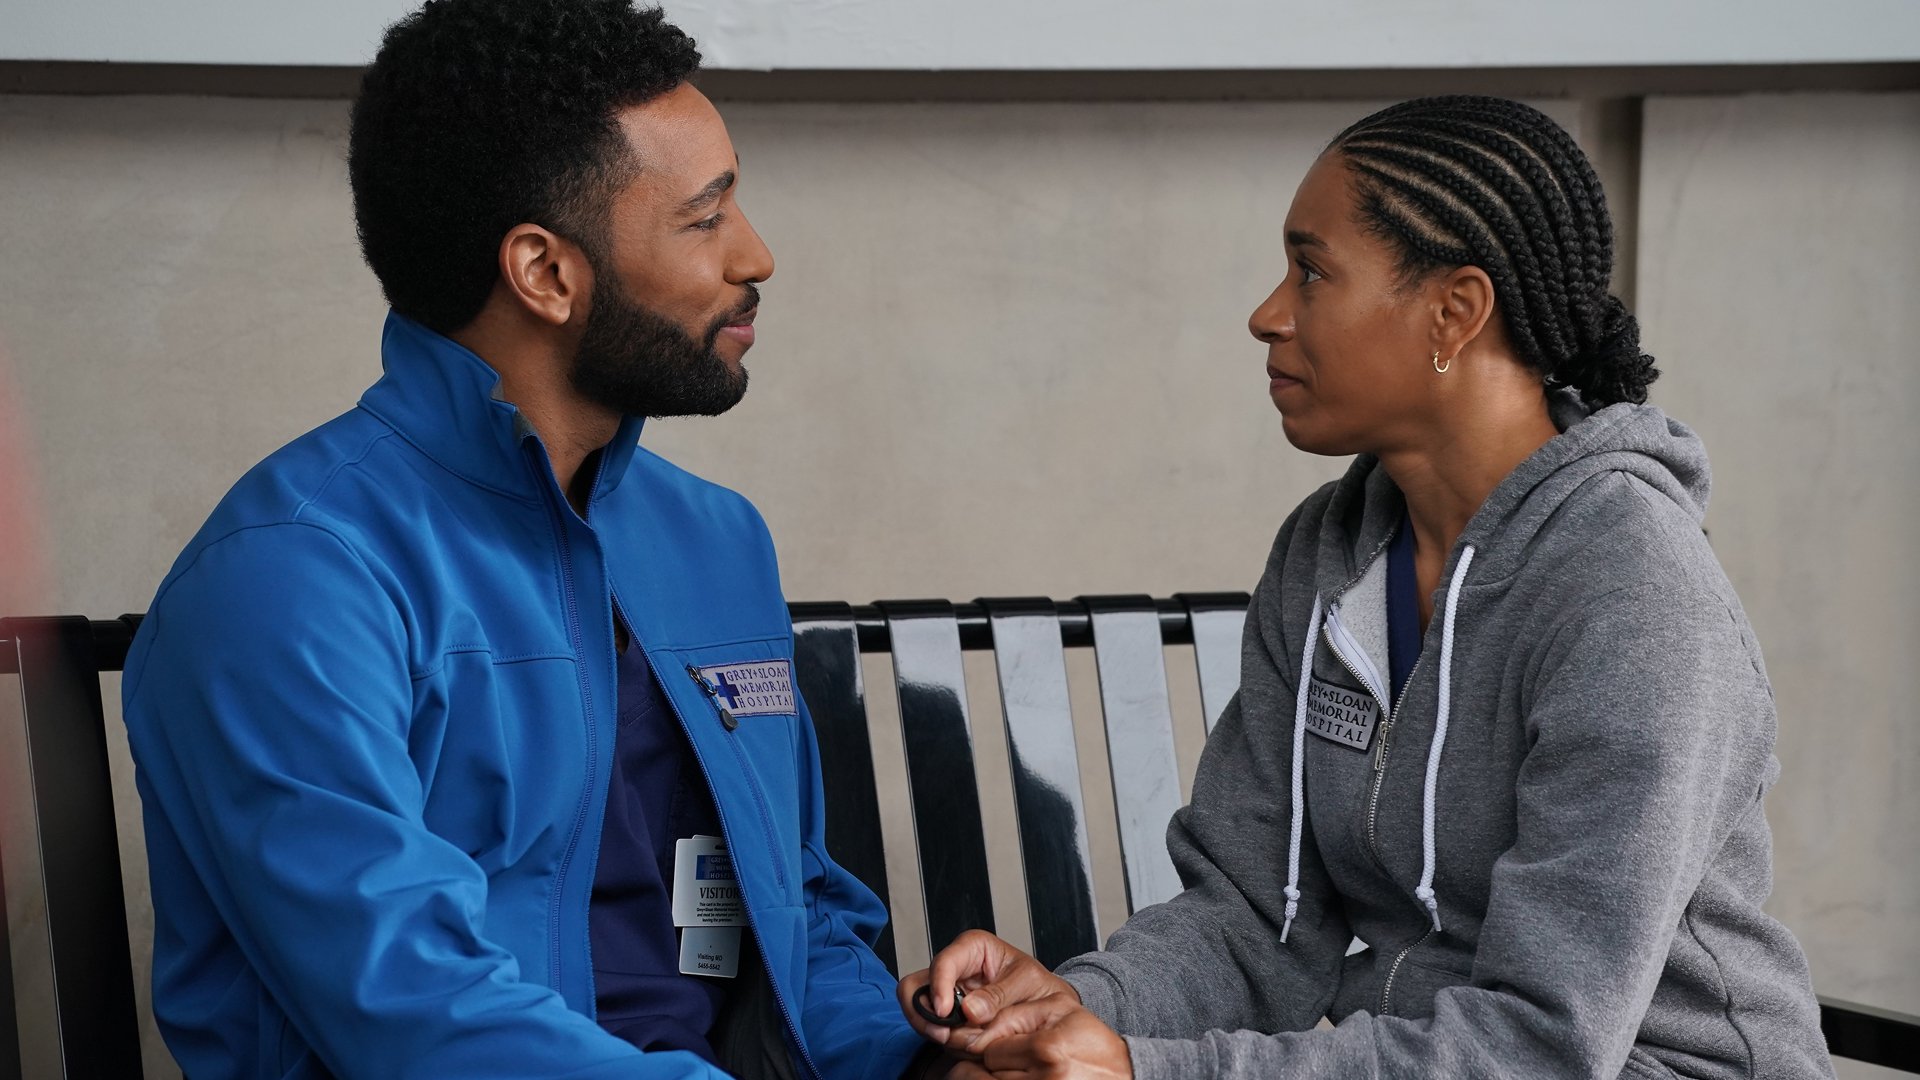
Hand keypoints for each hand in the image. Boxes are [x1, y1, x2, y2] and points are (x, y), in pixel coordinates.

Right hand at [897, 930, 1080, 1050]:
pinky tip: (960, 1044)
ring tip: (954, 1041)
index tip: (944, 1011)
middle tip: (943, 1034)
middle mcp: (955, 968)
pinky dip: (942, 1039)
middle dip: (925, 1013)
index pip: (943, 961)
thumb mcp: (1027, 982)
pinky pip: (930, 1028)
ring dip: (931, 1029)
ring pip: (917, 1009)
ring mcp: (947, 993)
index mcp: (973, 948)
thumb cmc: (1037, 986)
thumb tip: (969, 1011)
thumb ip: (999, 994)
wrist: (1047, 1006)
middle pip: (916, 987)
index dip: (939, 986)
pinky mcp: (946, 1016)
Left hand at [948, 1007, 1131, 1079]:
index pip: (987, 1050)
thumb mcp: (1058, 1010)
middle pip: (980, 1076)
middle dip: (983, 1066)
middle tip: (999, 1060)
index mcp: (1045, 1049)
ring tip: (1011, 1069)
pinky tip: (1018, 1077)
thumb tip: (978, 1031)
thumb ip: (1014, 1014)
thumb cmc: (1092, 1044)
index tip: (994, 1045)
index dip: (988, 1045)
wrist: (1122, 1073)